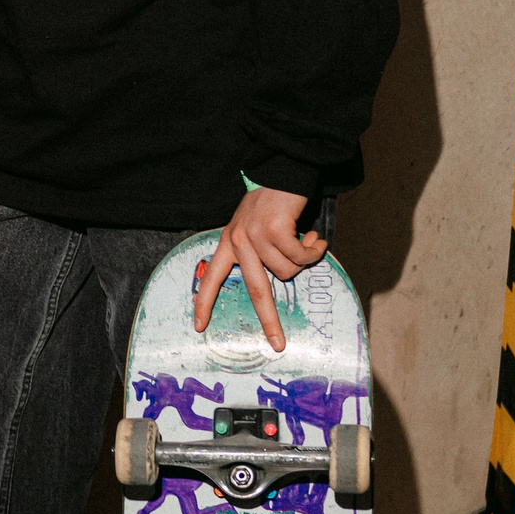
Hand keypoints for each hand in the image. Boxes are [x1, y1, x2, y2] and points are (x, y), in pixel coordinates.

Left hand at [192, 189, 325, 353]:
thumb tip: (277, 277)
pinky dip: (314, 249)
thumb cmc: (273, 201)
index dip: (205, 302)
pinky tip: (315, 237)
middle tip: (278, 343)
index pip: (211, 276)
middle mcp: (238, 240)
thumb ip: (256, 250)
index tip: (199, 326)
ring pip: (287, 271)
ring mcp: (256, 235)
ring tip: (307, 240)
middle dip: (269, 320)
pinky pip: (301, 256)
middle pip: (255, 289)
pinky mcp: (275, 229)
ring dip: (304, 259)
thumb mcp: (253, 225)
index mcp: (229, 241)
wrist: (283, 170)